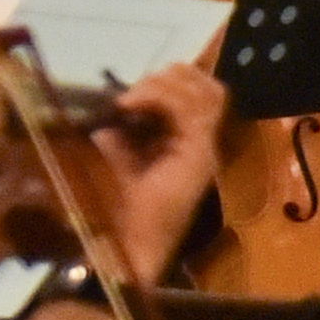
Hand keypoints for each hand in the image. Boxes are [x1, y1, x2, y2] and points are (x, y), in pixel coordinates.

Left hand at [89, 60, 229, 281]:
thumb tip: (111, 110)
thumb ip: (122, 133)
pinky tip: (132, 106)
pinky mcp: (200, 152)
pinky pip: (189, 110)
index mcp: (189, 141)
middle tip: (132, 96)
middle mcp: (204, 140)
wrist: (133, 241)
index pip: (199, 92)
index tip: (130, 94)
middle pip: (207, 85)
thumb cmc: (127, 208)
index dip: (168, 81)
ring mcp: (205, 146)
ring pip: (204, 91)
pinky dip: (160, 99)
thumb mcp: (121, 158)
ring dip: (164, 87)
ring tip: (133, 100)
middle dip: (167, 78)